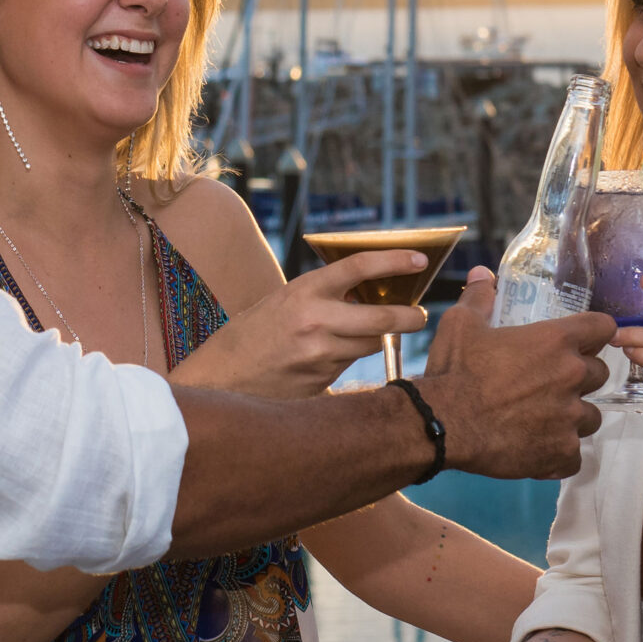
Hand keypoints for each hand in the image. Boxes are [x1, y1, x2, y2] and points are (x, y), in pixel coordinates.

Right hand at [172, 250, 430, 397]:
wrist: (221, 375)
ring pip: (371, 344)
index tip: (420, 260)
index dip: (395, 261)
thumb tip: (370, 293)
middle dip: (411, 317)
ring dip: (376, 339)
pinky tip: (327, 357)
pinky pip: (350, 365)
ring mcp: (320, 354)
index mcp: (305, 290)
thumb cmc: (254, 332)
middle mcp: (316, 320)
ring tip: (363, 334)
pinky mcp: (321, 381)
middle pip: (383, 317)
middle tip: (419, 316)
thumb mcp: (286, 300)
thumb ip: (324, 296)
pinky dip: (349, 358)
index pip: (360, 267)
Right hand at [418, 268, 614, 478]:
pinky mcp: (561, 452)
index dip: (596, 332)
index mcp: (556, 340)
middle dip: (581, 378)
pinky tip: (538, 450)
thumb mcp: (461, 325)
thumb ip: (479, 297)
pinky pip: (574, 456)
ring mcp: (570, 417)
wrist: (441, 423)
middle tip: (551, 383)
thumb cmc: (454, 371)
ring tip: (544, 420)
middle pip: (600, 373)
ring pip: (590, 416)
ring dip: (572, 417)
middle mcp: (572, 376)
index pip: (603, 327)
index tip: (585, 340)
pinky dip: (559, 454)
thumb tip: (482, 274)